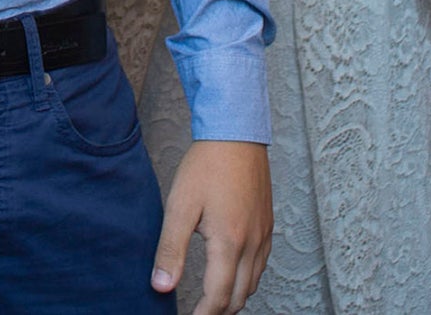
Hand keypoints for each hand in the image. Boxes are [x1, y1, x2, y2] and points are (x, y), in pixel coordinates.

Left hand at [153, 139, 271, 314]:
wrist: (236, 134)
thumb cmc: (206, 166)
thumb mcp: (180, 207)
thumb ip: (171, 250)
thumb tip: (162, 286)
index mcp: (230, 243)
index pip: (219, 297)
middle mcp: (253, 244)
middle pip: (241, 296)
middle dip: (221, 311)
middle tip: (200, 314)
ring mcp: (264, 235)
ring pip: (254, 282)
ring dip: (235, 297)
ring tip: (214, 302)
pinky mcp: (268, 224)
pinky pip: (262, 264)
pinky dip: (248, 279)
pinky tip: (234, 273)